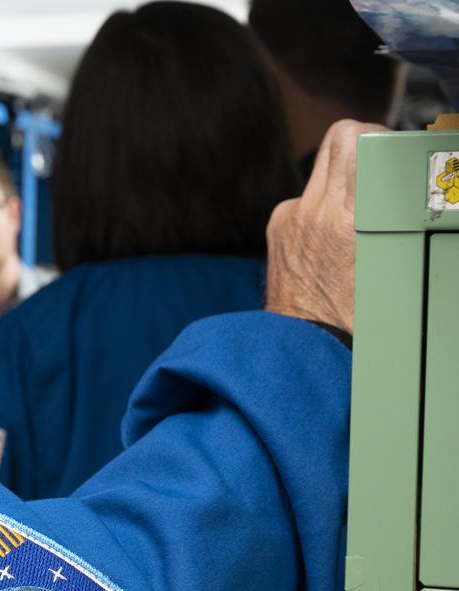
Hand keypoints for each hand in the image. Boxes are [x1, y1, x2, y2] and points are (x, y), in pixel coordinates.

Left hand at [264, 119, 386, 334]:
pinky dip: (321, 205)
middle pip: (338, 139)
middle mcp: (315, 211)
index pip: (355, 138)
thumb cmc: (358, 317)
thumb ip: (400, 217)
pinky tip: (335, 232)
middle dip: (363, 145)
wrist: (308, 346)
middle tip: (381, 165)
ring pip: (322, 168)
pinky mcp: (278, 227)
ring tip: (362, 203)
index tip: (392, 150)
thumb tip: (420, 194)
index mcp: (348, 218)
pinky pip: (304, 199)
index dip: (377, 137)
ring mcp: (292, 217)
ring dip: (343, 175)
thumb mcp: (396, 264)